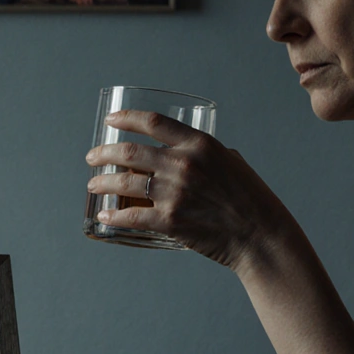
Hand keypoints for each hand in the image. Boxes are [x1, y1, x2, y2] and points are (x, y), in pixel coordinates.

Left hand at [85, 110, 291, 268]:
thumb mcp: (231, 162)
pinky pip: (130, 217)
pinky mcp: (170, 221)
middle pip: (129, 152)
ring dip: (102, 182)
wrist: (260, 235)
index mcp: (200, 144)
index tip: (111, 119)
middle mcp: (184, 164)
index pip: (153, 122)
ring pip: (123, 183)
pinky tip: (103, 215)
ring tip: (93, 183)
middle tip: (93, 157)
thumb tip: (187, 152)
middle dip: (103, 153)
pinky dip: (113, 216)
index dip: (126, 118)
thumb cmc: (250, 198)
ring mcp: (175, 193)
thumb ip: (206, 154)